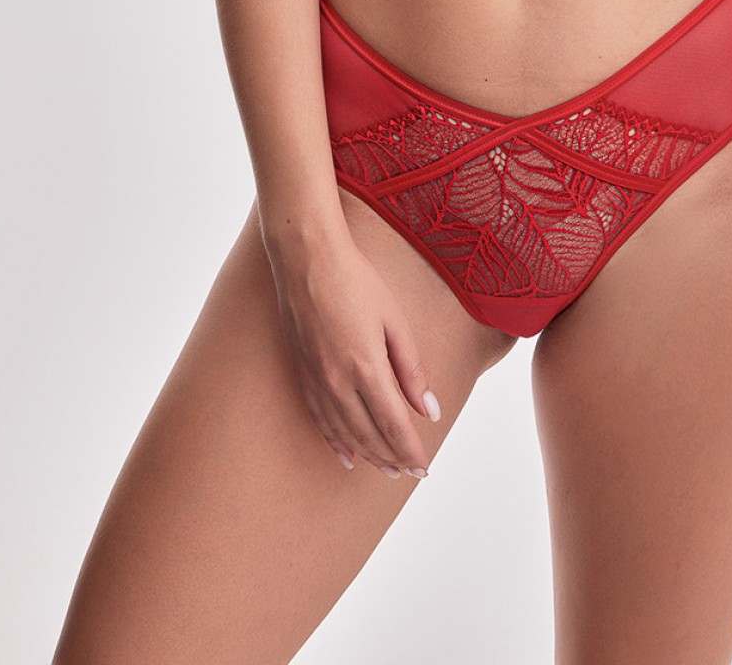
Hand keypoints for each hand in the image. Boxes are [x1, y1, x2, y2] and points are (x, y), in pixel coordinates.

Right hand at [267, 227, 441, 480]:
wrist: (306, 259)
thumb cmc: (356, 281)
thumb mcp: (394, 320)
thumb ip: (412, 370)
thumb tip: (429, 410)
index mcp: (366, 367)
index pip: (395, 425)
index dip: (412, 451)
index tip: (425, 468)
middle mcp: (338, 382)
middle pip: (370, 435)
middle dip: (394, 458)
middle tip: (412, 473)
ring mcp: (316, 381)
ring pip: (345, 433)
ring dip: (369, 455)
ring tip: (387, 470)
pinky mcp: (302, 374)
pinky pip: (320, 420)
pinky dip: (336, 442)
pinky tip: (346, 455)